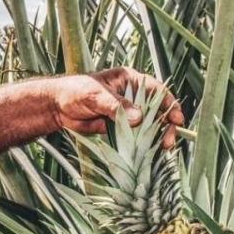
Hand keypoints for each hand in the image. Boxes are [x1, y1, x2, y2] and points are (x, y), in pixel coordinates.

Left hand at [50, 67, 183, 146]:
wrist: (57, 107)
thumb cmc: (75, 92)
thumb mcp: (96, 96)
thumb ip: (117, 106)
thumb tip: (139, 118)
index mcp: (130, 80)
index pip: (156, 90)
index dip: (169, 104)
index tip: (176, 118)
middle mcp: (133, 96)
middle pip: (157, 110)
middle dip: (166, 124)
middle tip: (168, 140)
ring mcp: (128, 112)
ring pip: (150, 124)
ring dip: (158, 136)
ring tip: (163, 149)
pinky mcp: (121, 126)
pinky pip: (137, 135)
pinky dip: (145, 143)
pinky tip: (151, 153)